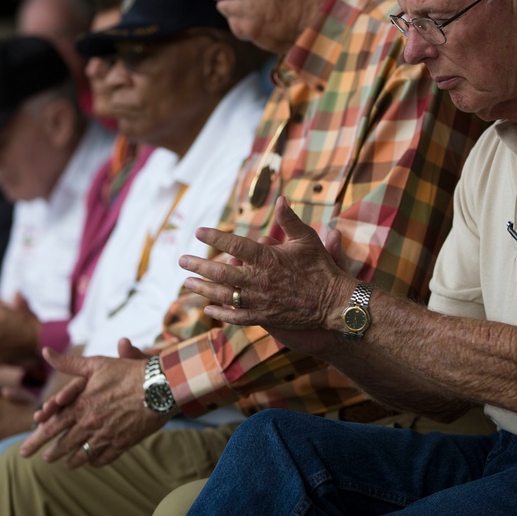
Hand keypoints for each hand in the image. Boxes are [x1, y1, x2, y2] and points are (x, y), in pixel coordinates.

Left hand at [20, 340, 167, 467]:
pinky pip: (102, 458)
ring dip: (69, 461)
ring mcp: (106, 435)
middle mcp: (90, 423)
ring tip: (63, 464)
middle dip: (49, 453)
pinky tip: (90, 462)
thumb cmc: (128, 371)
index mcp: (80, 405)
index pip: (50, 426)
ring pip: (81, 455)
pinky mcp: (122, 443)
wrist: (160, 386)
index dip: (35, 439)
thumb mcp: (96, 363)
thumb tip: (46, 351)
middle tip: (41, 459)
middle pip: (62, 444)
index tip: (23, 450)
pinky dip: (93, 462)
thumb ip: (68, 362)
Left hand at [179, 197, 353, 335]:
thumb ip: (289, 220)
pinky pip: (236, 316)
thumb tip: (280, 198)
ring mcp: (260, 300)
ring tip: (187, 282)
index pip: (234, 245)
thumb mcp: (307, 239)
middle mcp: (259, 280)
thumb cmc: (321, 268)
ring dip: (203, 288)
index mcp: (268, 258)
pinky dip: (220, 313)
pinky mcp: (264, 317)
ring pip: (224, 294)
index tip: (199, 232)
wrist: (334, 303)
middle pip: (220, 271)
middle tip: (182, 260)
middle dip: (198, 264)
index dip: (215, 237)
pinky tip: (208, 309)